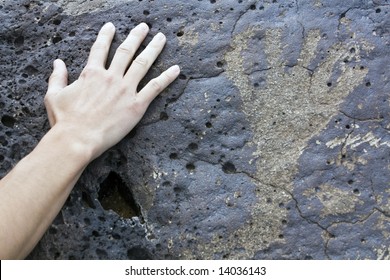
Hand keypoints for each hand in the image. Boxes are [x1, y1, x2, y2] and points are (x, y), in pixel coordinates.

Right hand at [44, 22, 179, 159]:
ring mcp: (125, 89)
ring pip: (143, 63)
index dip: (106, 35)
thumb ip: (58, 76)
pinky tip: (177, 69)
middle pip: (126, 51)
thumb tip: (57, 62)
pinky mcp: (136, 105)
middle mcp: (111, 77)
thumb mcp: (53, 95)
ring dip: (153, 49)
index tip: (111, 26)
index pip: (100, 48)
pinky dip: (167, 77)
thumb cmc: (65, 120)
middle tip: (145, 27)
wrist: (77, 139)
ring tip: (161, 38)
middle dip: (136, 36)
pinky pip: (156, 87)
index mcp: (91, 73)